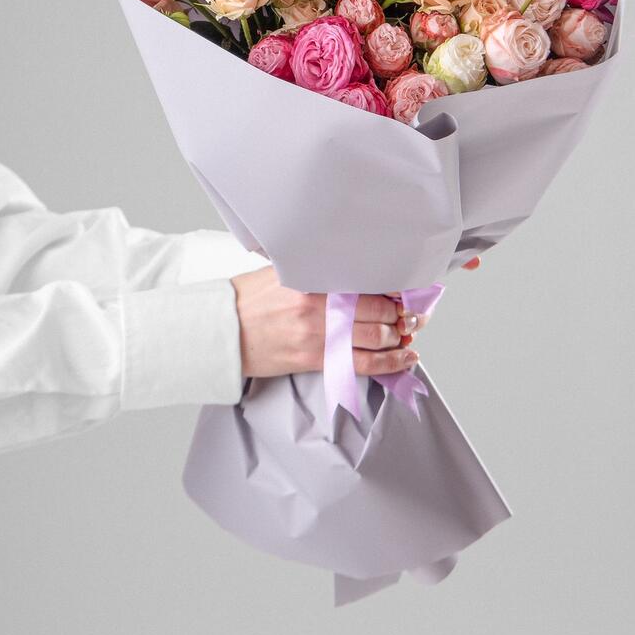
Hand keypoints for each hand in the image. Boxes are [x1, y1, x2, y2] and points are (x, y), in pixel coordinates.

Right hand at [232, 266, 421, 378]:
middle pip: (378, 310)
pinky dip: (389, 362)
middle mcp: (319, 307)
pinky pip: (362, 364)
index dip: (392, 288)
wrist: (222, 331)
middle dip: (401, 313)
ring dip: (400, 337)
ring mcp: (319, 336)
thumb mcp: (282, 272)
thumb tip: (354, 274)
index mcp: (312, 280)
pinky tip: (404, 358)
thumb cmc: (248, 299)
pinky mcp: (315, 360)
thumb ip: (317, 271)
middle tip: (412, 313)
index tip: (404, 290)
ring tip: (409, 334)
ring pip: (376, 338)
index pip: (366, 282)